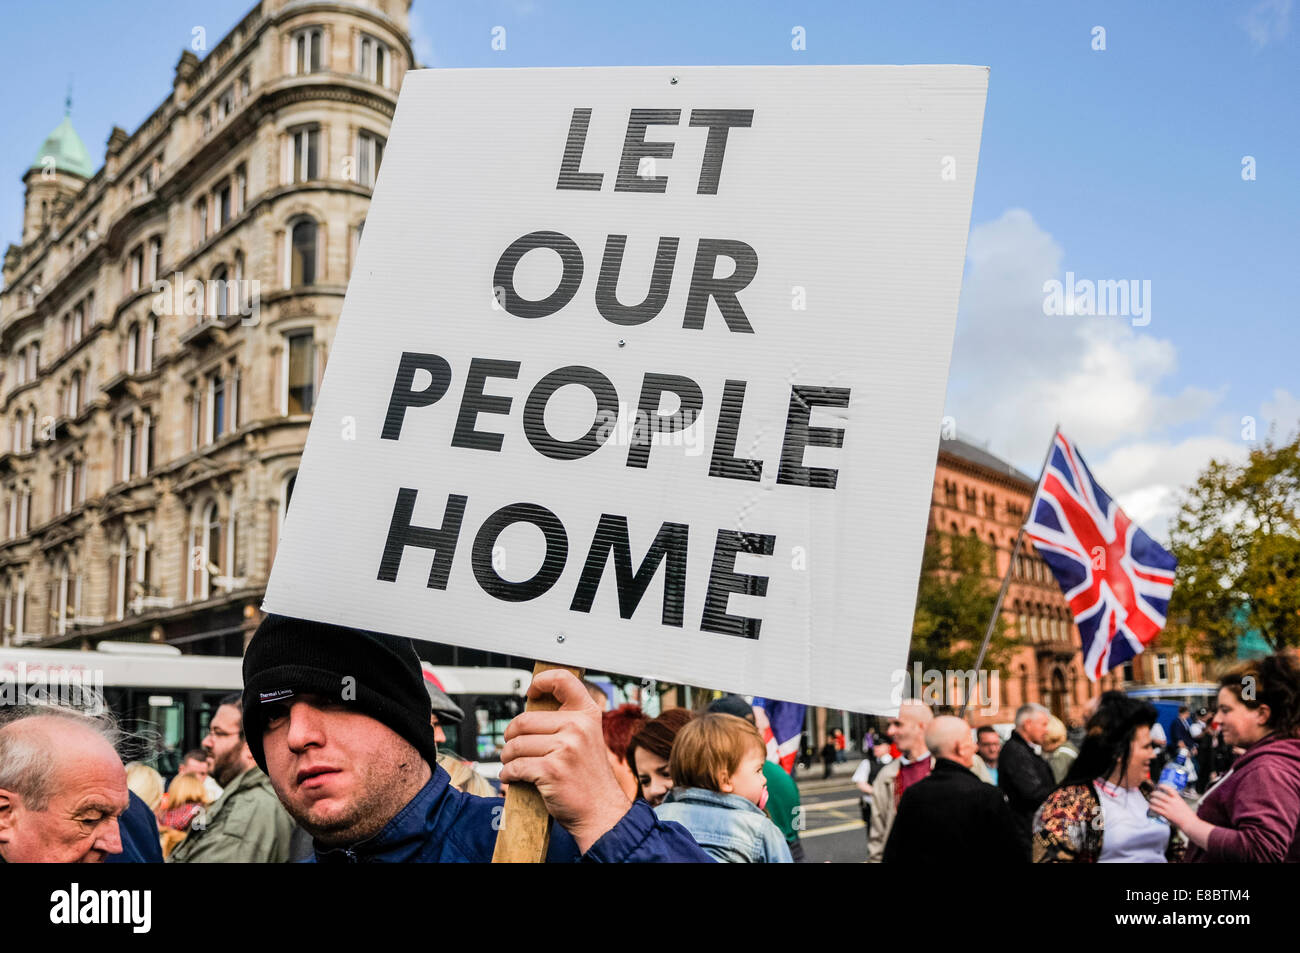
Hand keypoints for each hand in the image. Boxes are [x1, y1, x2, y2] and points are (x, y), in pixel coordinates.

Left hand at [498, 669, 630, 852]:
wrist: (601, 812)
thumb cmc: (589, 778)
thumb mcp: (587, 739)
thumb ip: (566, 722)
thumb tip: (531, 709)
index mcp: (587, 714)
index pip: (563, 679)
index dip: (541, 681)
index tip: (531, 692)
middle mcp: (578, 727)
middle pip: (524, 720)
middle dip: (511, 736)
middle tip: (512, 746)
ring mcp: (565, 748)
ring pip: (516, 745)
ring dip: (507, 757)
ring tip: (512, 763)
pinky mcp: (552, 770)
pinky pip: (515, 766)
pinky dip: (508, 774)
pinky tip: (512, 777)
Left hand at [1147, 784, 1197, 828]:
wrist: (1190, 823)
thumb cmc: (1188, 815)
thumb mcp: (1183, 804)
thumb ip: (1176, 800)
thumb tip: (1169, 798)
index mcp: (1178, 798)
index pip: (1169, 789)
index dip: (1163, 786)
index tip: (1159, 786)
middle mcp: (1172, 802)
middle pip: (1159, 794)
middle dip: (1154, 793)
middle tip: (1152, 794)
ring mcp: (1168, 808)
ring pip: (1155, 801)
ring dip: (1152, 800)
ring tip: (1151, 800)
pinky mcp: (1166, 814)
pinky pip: (1155, 809)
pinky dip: (1152, 807)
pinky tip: (1151, 806)